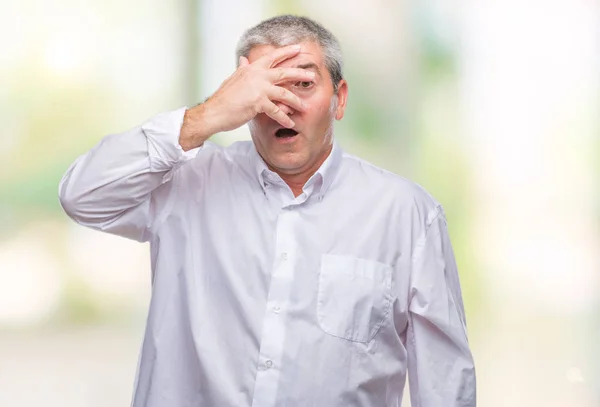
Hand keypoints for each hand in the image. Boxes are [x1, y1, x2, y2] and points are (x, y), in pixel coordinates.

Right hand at [179, 44, 314, 150]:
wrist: (214, 111)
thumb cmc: (224, 98)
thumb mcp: (233, 79)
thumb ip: (242, 69)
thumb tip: (244, 59)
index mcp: (252, 68)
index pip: (272, 57)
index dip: (286, 52)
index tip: (299, 49)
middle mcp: (257, 75)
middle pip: (284, 72)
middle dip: (300, 73)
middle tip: (313, 75)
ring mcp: (258, 88)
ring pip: (284, 93)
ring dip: (297, 101)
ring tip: (305, 107)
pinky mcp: (258, 102)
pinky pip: (276, 111)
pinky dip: (284, 118)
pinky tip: (291, 123)